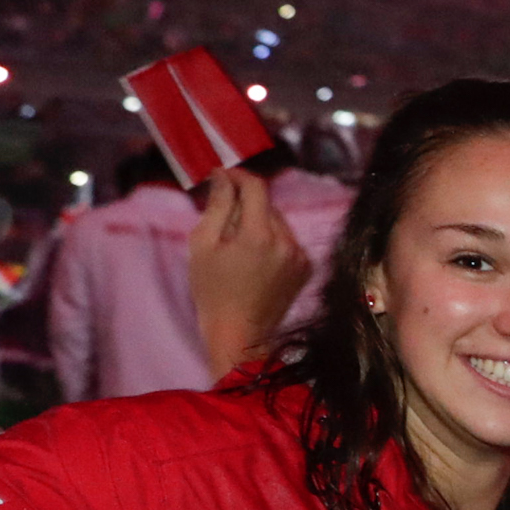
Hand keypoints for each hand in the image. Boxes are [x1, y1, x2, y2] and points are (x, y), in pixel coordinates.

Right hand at [189, 168, 310, 377]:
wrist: (240, 333)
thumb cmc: (212, 290)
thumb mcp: (203, 244)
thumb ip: (217, 206)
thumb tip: (223, 176)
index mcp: (260, 234)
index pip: (256, 187)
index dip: (238, 176)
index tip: (222, 176)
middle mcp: (288, 241)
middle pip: (267, 205)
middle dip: (245, 204)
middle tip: (222, 218)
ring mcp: (301, 256)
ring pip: (279, 222)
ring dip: (258, 222)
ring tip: (236, 244)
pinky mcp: (306, 268)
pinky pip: (288, 241)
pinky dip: (271, 240)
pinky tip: (254, 259)